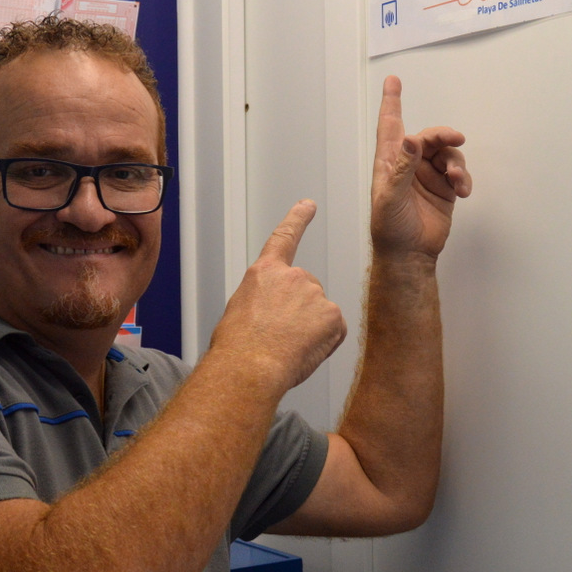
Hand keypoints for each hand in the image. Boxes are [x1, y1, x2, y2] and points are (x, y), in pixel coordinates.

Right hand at [210, 200, 347, 393]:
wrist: (249, 366)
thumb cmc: (238, 346)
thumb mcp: (240, 311)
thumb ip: (263, 301)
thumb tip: (274, 314)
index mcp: (265, 273)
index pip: (284, 238)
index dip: (297, 220)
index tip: (308, 205)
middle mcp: (293, 277)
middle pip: (306, 292)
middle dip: (299, 313)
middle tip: (279, 336)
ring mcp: (315, 294)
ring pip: (319, 314)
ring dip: (308, 330)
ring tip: (285, 346)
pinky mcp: (333, 315)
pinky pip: (333, 332)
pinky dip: (323, 344)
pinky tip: (301, 351)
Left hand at [370, 76, 471, 258]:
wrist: (409, 254)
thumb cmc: (390, 228)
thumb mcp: (390, 196)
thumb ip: (403, 167)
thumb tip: (411, 139)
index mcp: (390, 162)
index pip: (390, 125)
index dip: (392, 102)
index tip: (393, 80)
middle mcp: (409, 165)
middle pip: (429, 137)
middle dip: (443, 135)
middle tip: (456, 139)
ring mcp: (428, 176)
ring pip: (448, 154)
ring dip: (456, 162)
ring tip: (457, 180)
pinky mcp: (444, 189)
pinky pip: (459, 173)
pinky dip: (463, 178)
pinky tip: (462, 190)